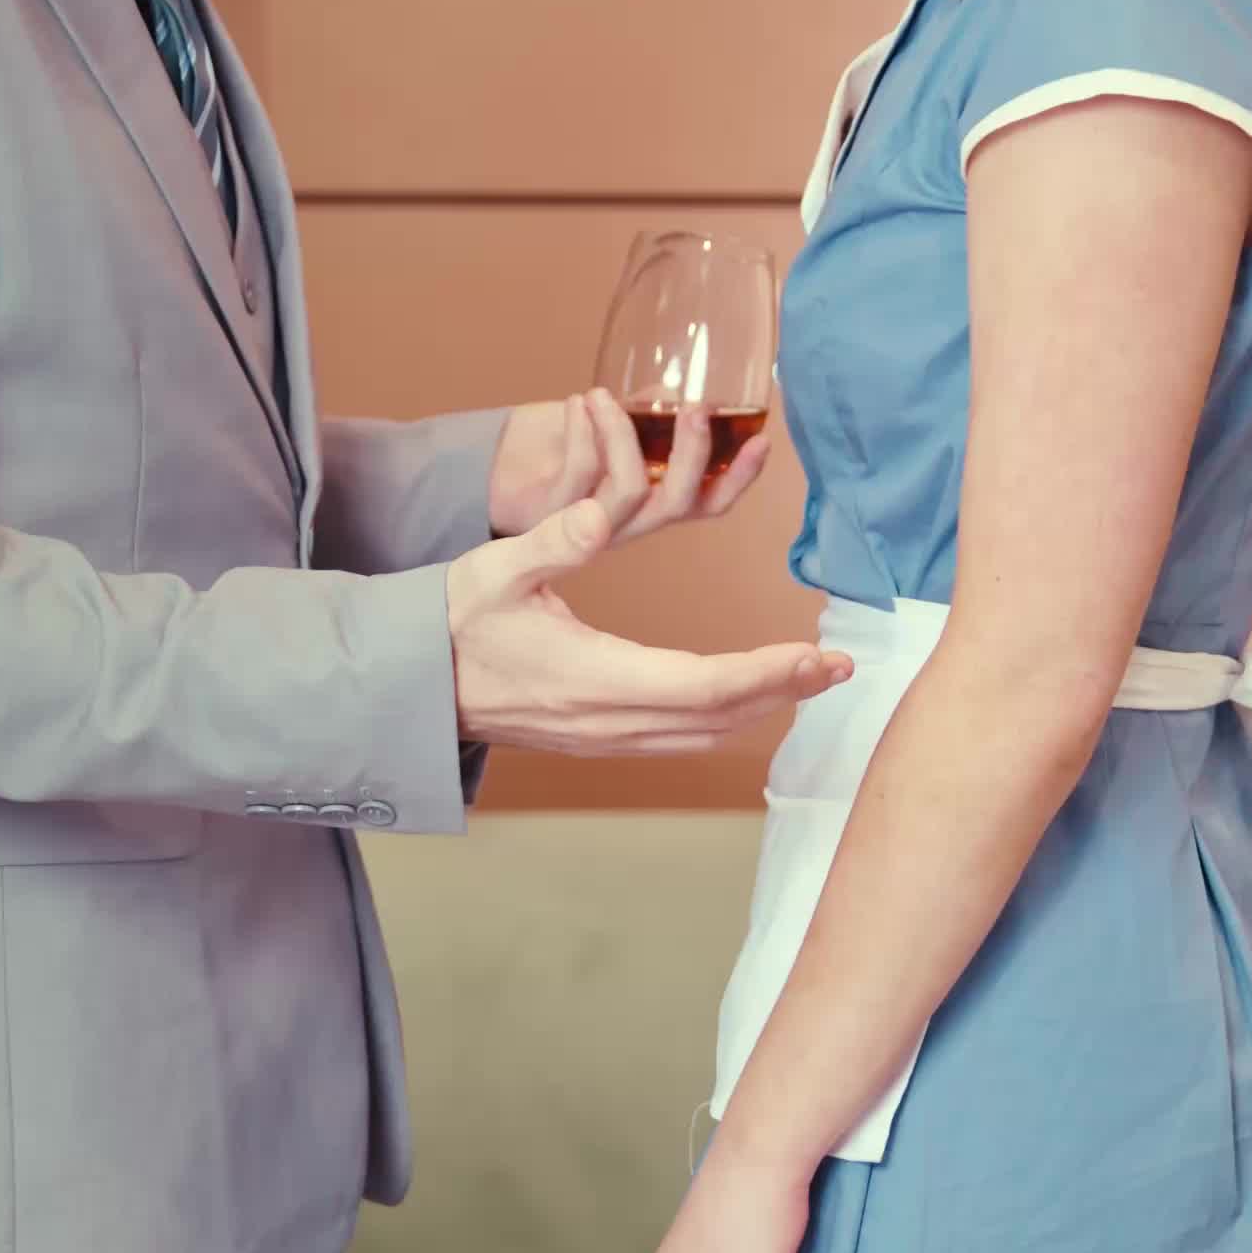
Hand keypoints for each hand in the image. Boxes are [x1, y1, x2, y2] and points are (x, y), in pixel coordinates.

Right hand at [446, 496, 852, 753]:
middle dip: (785, 691)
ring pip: (703, 733)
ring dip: (761, 707)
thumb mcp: (494, 569)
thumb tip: (600, 514)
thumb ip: (552, 540)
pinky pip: (679, 736)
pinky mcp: (599, 738)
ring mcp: (604, 737)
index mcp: (594, 678)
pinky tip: (749, 696)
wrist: (411, 686)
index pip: (703, 685)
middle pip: (719, 717)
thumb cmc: (451, 623)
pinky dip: (725, 717)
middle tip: (840, 666)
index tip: (816, 656)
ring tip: (809, 678)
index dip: (767, 674)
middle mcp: (608, 720)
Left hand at [488, 387, 772, 541]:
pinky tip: (576, 403)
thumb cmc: (559, 443)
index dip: (739, 477)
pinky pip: (577, 476)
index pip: (709, 501)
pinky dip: (580, 433)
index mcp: (652, 501)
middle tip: (694, 407)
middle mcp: (628, 520)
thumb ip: (644, 412)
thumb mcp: (610, 423)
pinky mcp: (551, 516)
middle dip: (693, 454)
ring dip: (621, 435)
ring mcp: (590, 522)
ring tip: (601, 394)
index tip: (762, 440)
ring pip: (628, 490)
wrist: (496, 470)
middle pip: (678, 503)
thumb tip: (670, 388)